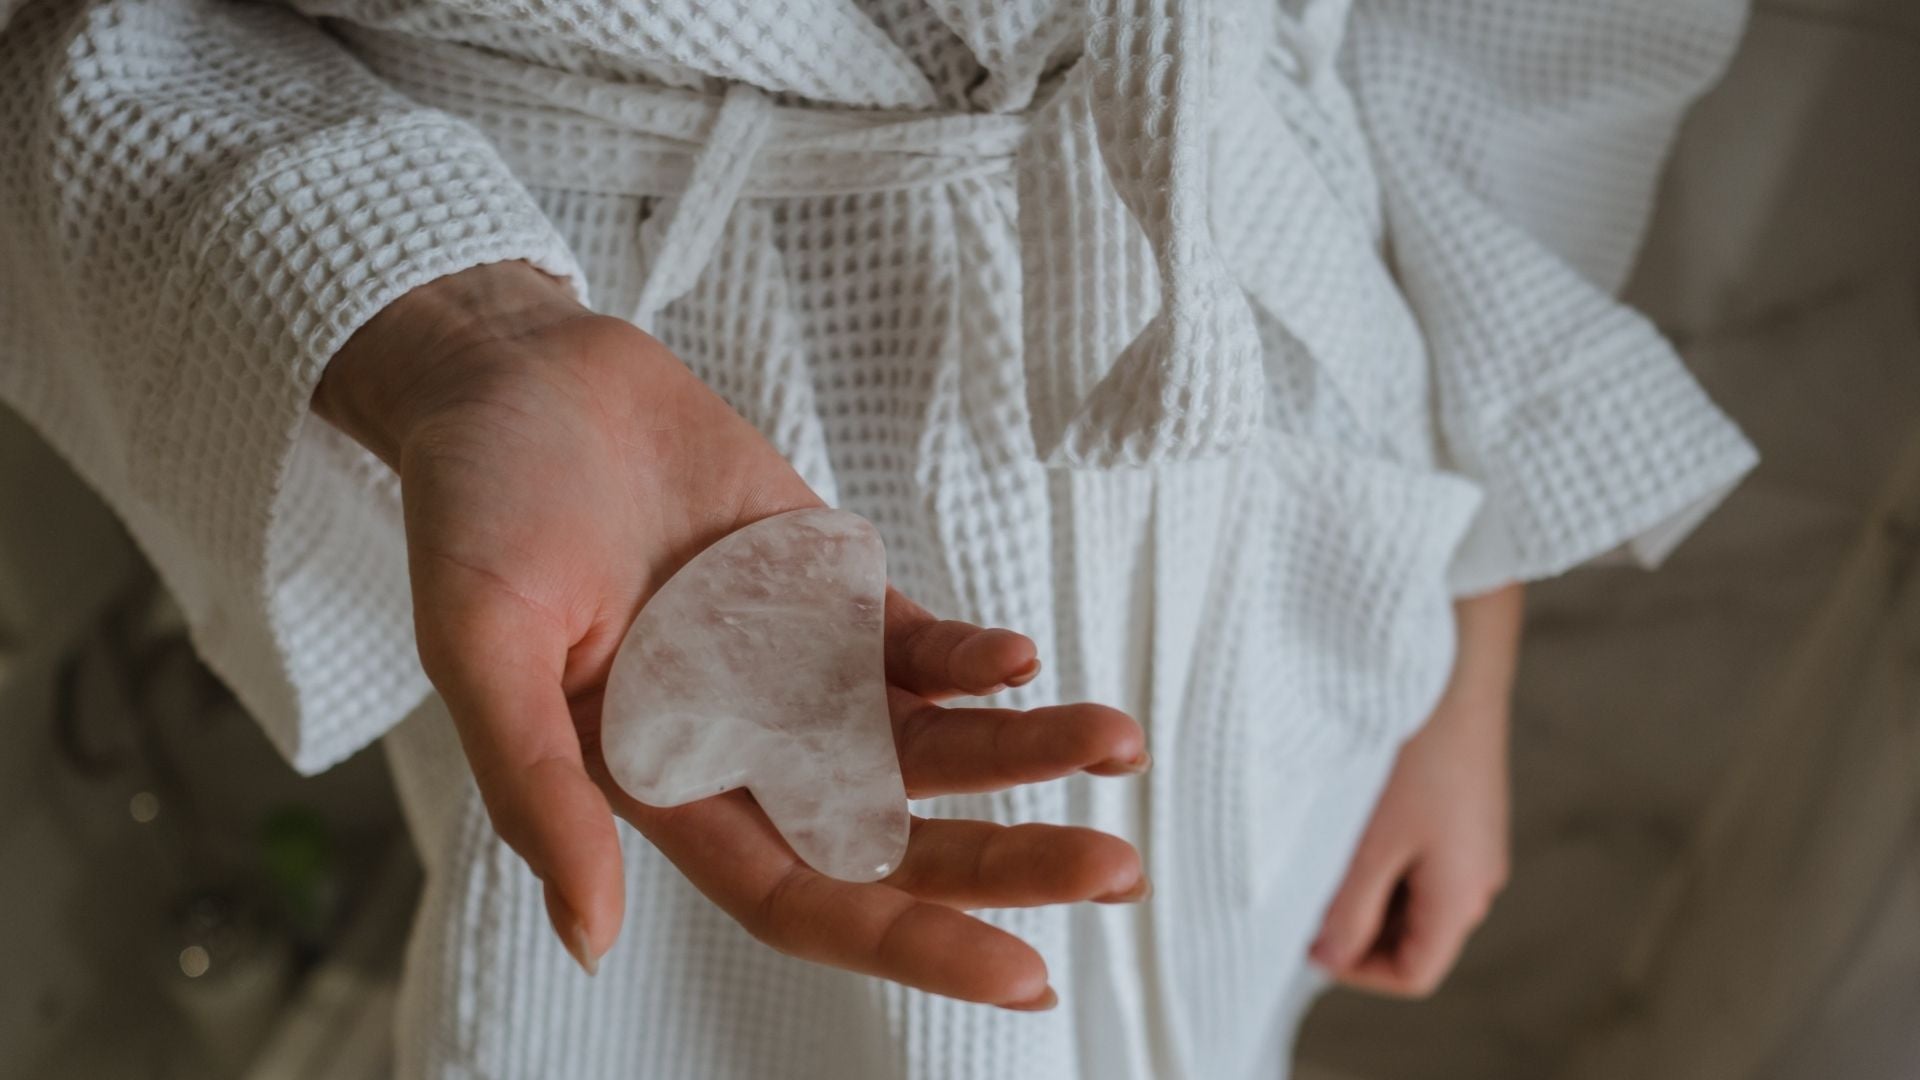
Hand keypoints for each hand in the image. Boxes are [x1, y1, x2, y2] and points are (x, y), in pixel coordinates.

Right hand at [316, 261, 1148, 1008]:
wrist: (522, 374)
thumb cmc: (477, 506)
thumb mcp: (479, 647)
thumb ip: (535, 788)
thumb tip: (591, 939)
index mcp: (658, 783)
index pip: (803, 897)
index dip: (909, 939)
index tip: (1022, 973)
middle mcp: (741, 744)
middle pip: (894, 836)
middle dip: (1005, 860)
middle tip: (1114, 873)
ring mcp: (793, 667)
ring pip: (927, 744)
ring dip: (1022, 753)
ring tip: (1117, 744)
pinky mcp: (825, 588)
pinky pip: (915, 647)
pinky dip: (971, 661)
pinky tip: (1022, 662)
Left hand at [1307, 583, 1521, 996]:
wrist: (1454, 665)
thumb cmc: (1414, 755)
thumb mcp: (1370, 845)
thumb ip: (1349, 910)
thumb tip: (1330, 957)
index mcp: (1462, 897)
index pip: (1413, 973)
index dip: (1354, 969)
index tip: (1304, 939)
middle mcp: (1478, 876)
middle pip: (1413, 936)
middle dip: (1356, 926)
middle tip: (1302, 895)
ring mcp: (1473, 840)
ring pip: (1412, 893)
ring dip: (1365, 887)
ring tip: (1320, 854)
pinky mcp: (1464, 806)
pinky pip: (1420, 853)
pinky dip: (1382, 852)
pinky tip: (1347, 820)